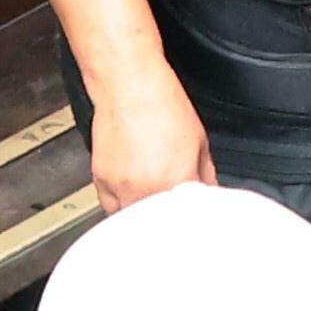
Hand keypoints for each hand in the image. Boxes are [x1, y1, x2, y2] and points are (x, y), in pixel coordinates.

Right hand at [84, 67, 215, 215]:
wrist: (128, 84)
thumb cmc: (163, 106)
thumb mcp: (201, 144)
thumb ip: (206, 177)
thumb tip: (209, 195)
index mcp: (178, 185)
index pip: (190, 220)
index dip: (194, 220)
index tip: (195, 218)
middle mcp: (148, 190)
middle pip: (160, 226)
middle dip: (169, 221)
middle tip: (174, 209)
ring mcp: (122, 187)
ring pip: (134, 221)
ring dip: (144, 217)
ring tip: (151, 201)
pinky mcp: (101, 178)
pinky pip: (111, 206)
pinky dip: (122, 205)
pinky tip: (130, 191)